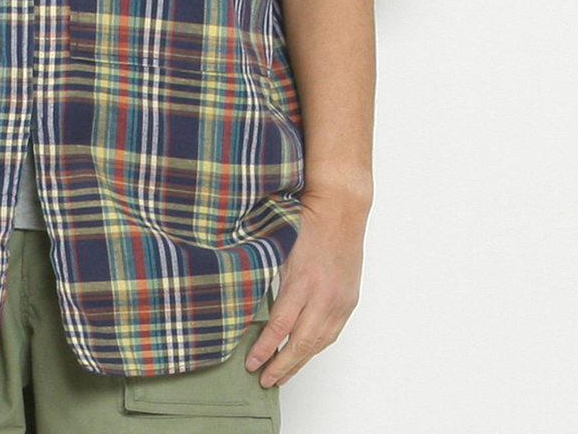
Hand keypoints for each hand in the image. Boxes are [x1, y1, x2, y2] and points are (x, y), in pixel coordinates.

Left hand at [245, 187, 368, 386]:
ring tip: (283, 375)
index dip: (266, 348)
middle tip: (265, 380)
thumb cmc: (304, 219)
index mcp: (302, 280)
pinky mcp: (349, 299)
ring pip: (319, 341)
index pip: (281, 325)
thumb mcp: (276, 245)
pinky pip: (332, 332)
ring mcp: (339, 299)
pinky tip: (305, 354)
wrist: (340, 209)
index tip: (252, 363)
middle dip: (282, 365)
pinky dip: (317, 347)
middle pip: (302, 342)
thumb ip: (262, 273)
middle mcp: (323, 294)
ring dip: (300, 361)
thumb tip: (240, 296)